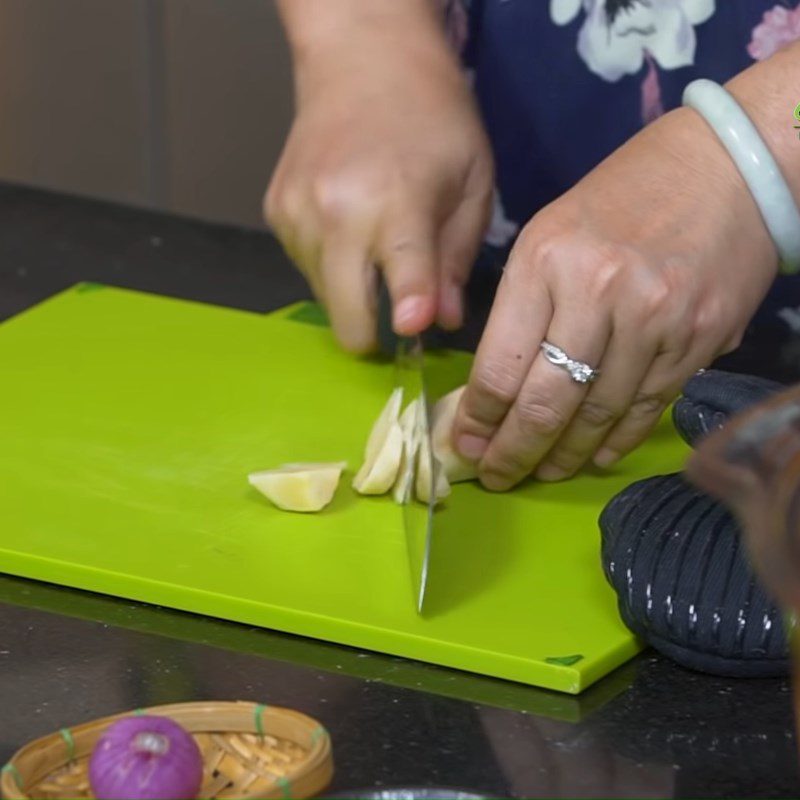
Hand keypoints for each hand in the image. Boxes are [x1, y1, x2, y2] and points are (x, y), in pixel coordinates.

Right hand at [265, 2, 492, 351]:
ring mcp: (298, 213)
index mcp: (397, 197)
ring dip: (351, 293)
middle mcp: (336, 210)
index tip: (412, 332)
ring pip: (324, 297)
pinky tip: (349, 227)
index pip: (402, 268)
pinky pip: (306, 267)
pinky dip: (330, 265)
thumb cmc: (432, 119)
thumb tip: (443, 320)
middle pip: (346, 313)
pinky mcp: (275, 211)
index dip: (409, 309)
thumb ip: (456, 256)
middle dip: (372, 333)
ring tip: (374, 248)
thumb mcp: (471, 181)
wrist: (361, 59)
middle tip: (396, 319)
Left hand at [453, 106, 778, 489]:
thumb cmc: (623, 197)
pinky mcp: (699, 338)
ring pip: (599, 414)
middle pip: (546, 402)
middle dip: (514, 451)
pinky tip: (594, 457)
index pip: (500, 365)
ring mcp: (655, 319)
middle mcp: (599, 293)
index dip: (478, 418)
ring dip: (565, 454)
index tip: (464, 444)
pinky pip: (648, 406)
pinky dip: (618, 439)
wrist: (726, 166)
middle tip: (496, 476)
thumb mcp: (550, 234)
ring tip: (542, 473)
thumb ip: (520, 308)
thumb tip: (495, 388)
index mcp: (546, 262)